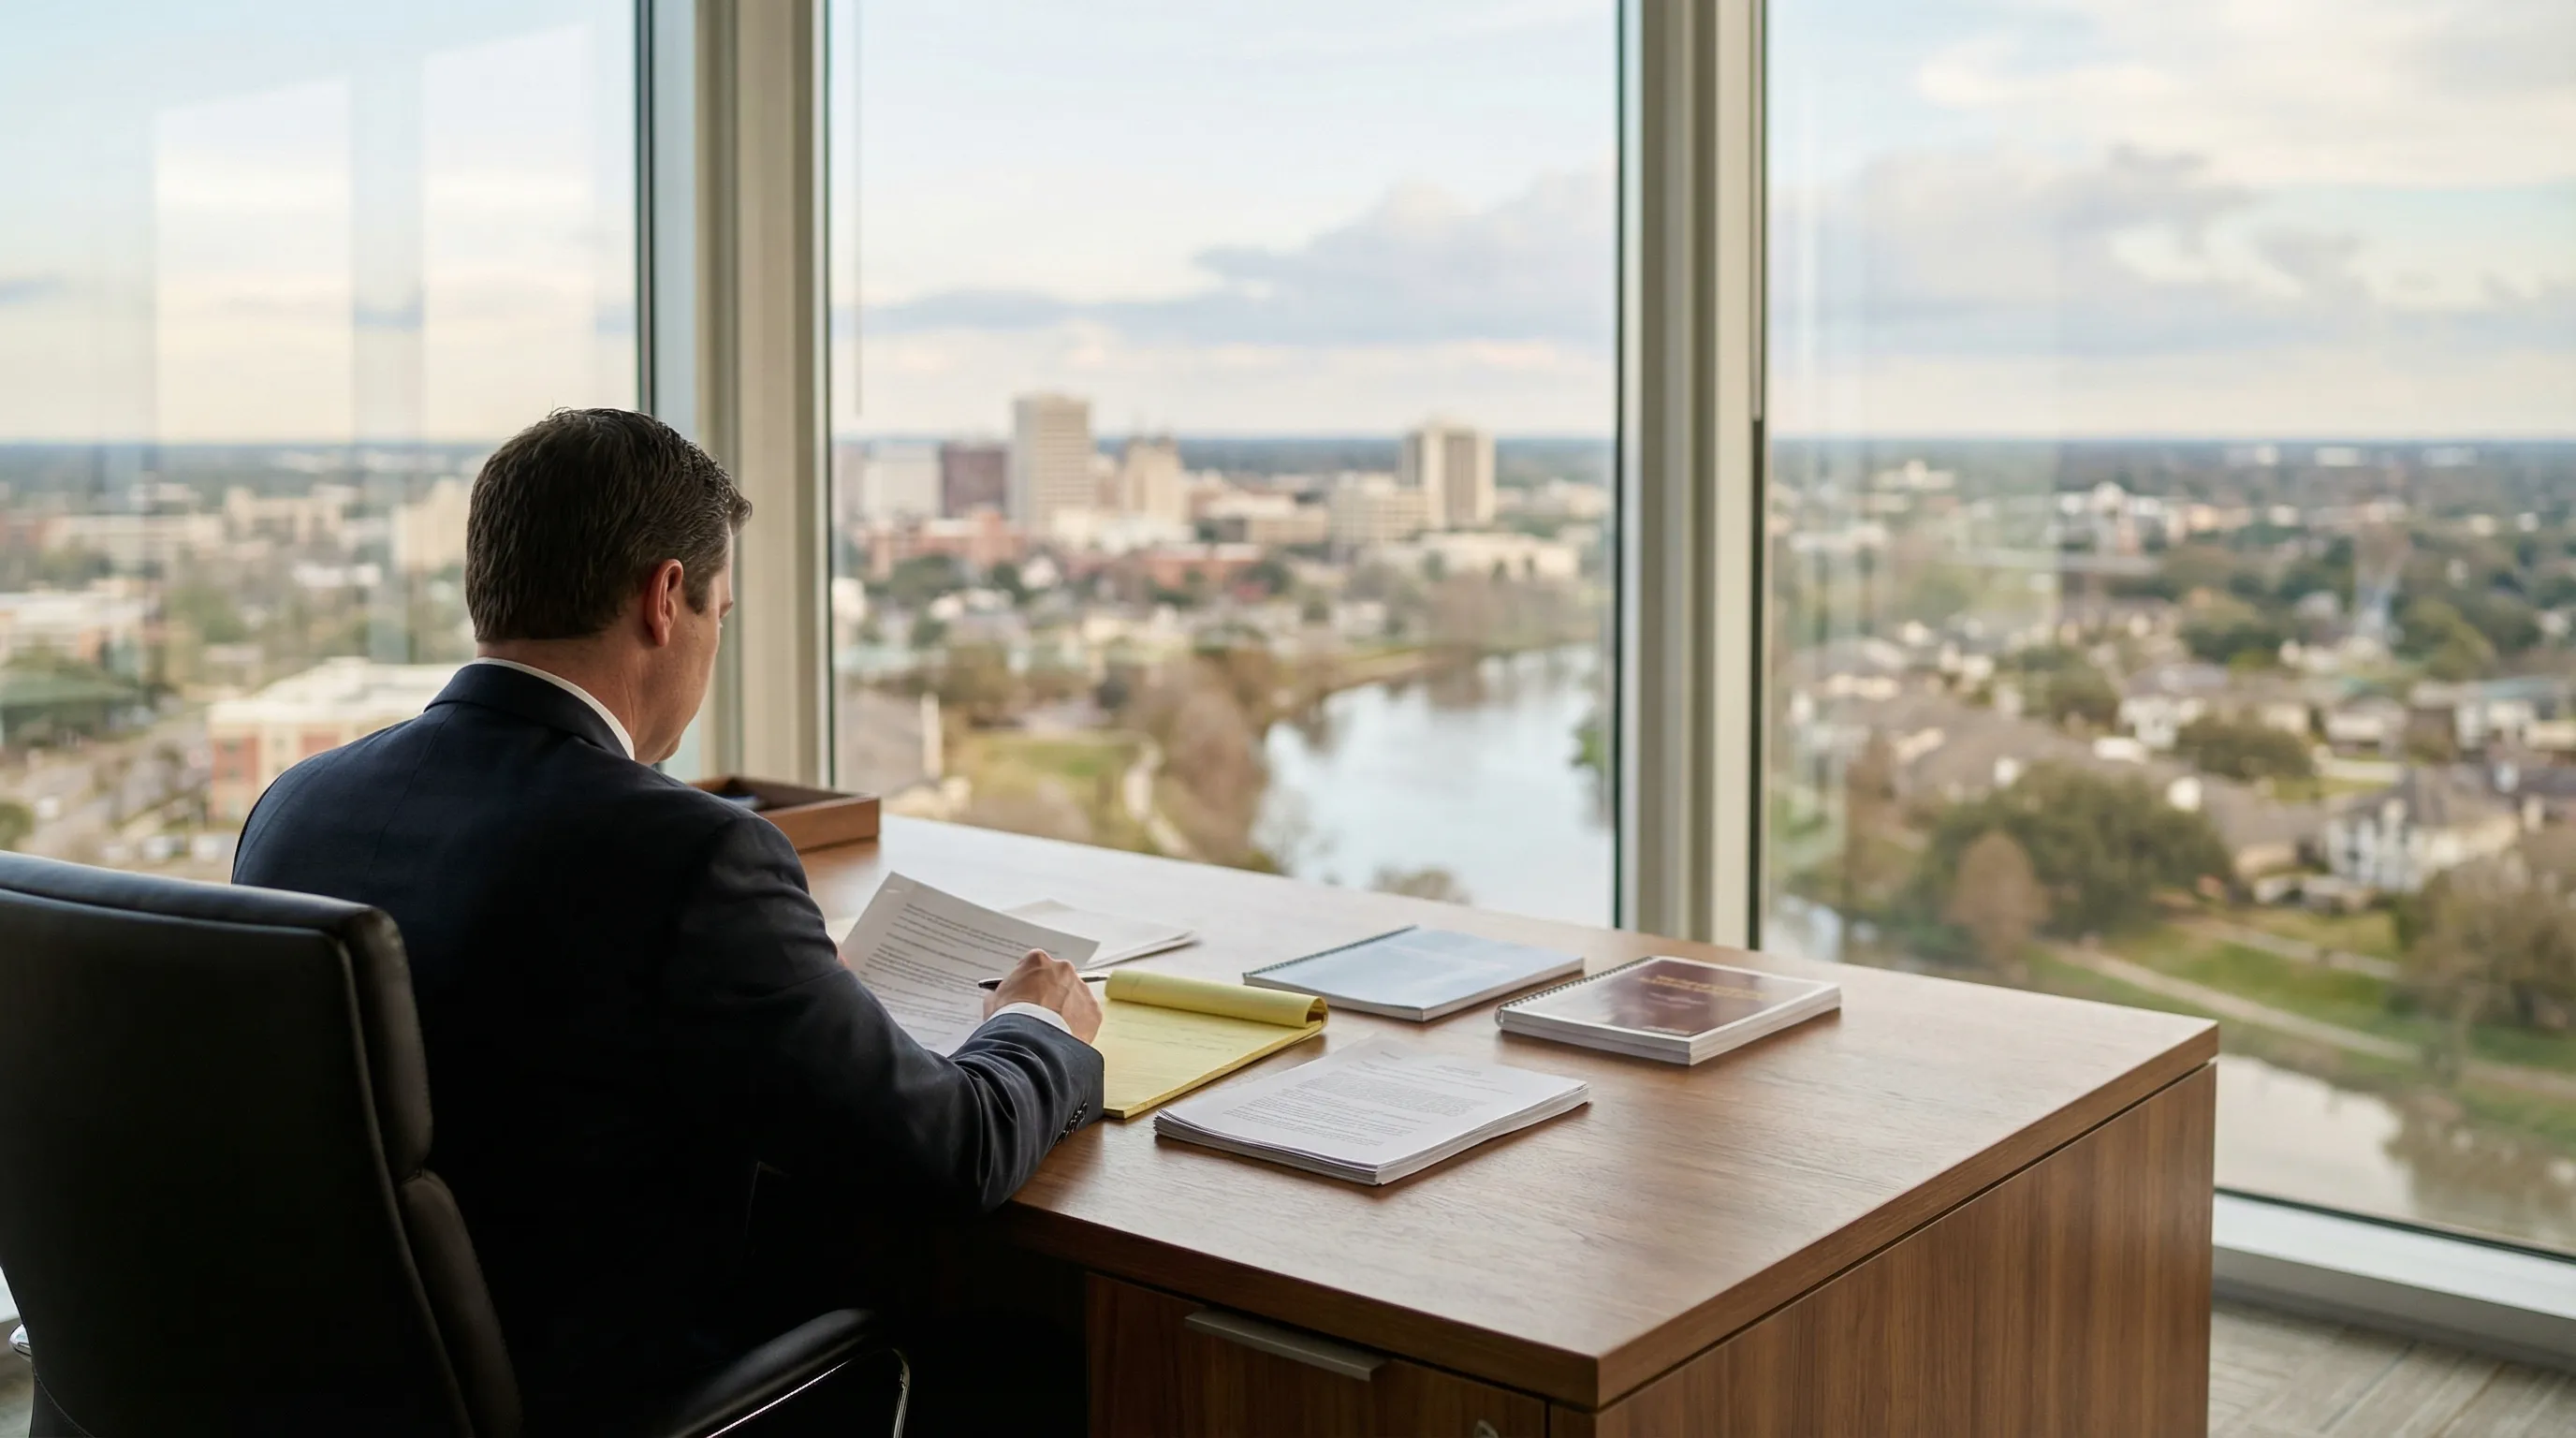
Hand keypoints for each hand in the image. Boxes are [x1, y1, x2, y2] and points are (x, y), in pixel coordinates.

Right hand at [984, 948, 1101, 1043]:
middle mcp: (1062, 969)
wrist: (1030, 1044)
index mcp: (1037, 961)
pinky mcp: (1093, 1010)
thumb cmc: (1009, 1020)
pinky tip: (1064, 1036)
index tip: (1025, 996)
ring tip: (1052, 1029)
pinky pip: (1086, 1015)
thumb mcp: (993, 1002)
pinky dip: (1078, 1024)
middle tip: (1040, 1013)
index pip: (1034, 966)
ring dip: (1065, 1008)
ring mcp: (1080, 988)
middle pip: (1057, 978)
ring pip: (1074, 996)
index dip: (1028, 983)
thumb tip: (997, 998)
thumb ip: (999, 994)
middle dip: (1050, 993)